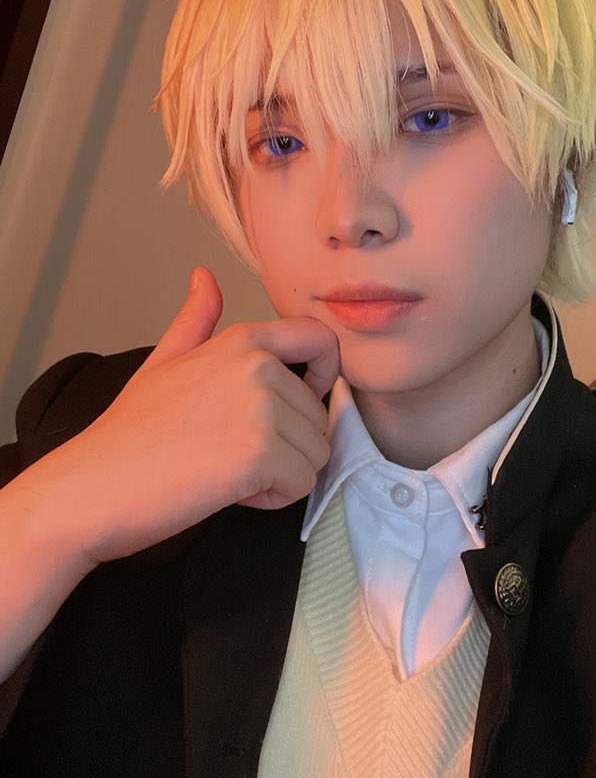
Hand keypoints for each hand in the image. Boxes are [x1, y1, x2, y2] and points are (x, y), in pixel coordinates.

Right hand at [27, 267, 339, 566]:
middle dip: (284, 445)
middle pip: (318, 414)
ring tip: (224, 469)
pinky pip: (302, 483)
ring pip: (314, 453)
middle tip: (226, 452)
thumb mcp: (164, 362)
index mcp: (241, 340)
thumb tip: (204, 277)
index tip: (294, 404)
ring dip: (278, 475)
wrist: (90, 489)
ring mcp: (259, 407)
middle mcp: (256, 365)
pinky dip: (271, 499)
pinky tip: (227, 491)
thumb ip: (196, 322)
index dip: (323, 376)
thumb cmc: (128, 434)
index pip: (321, 340)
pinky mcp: (259, 452)